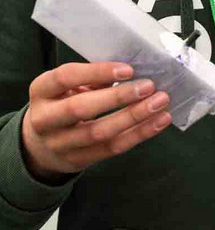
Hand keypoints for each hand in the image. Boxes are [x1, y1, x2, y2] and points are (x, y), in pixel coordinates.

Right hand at [21, 62, 171, 181]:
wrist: (40, 145)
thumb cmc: (62, 103)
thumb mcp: (68, 87)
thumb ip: (93, 79)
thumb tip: (133, 72)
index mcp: (41, 91)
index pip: (65, 78)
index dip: (96, 72)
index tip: (128, 69)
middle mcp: (44, 119)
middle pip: (80, 108)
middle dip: (118, 97)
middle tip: (149, 86)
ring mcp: (59, 144)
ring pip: (99, 132)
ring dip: (134, 117)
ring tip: (160, 103)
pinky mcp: (77, 160)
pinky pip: (112, 148)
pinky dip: (139, 134)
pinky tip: (159, 121)